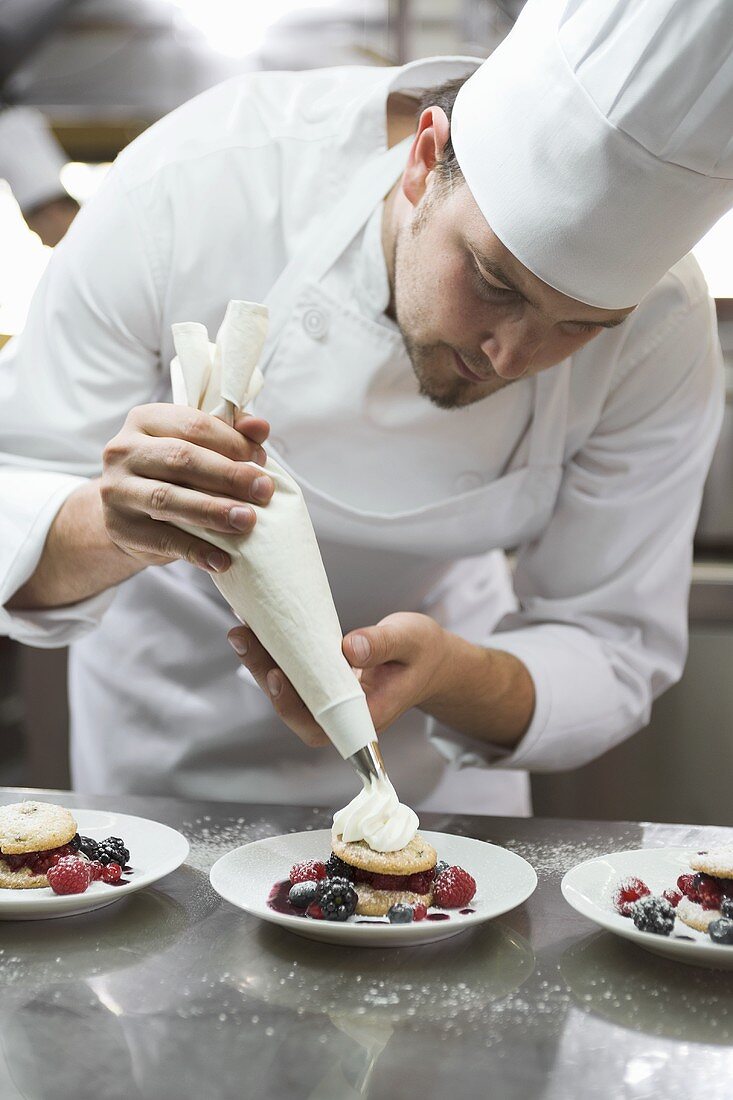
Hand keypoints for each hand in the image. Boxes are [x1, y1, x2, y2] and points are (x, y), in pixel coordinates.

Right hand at [101, 403, 273, 573]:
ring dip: (213, 511)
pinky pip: (162, 541)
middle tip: (264, 491)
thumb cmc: (171, 473)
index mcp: (145, 420)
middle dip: (229, 476)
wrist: (127, 513)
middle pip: (181, 459)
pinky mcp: (120, 528)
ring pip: (168, 498)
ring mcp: (118, 490)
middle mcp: (124, 450)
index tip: (262, 461)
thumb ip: (228, 433)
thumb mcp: (195, 447)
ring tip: (246, 521)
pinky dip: (196, 551)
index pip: (193, 425)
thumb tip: (260, 427)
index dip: (232, 442)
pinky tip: (222, 560)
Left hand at [227, 612, 449, 746]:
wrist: (428, 659)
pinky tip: (257, 629)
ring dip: (261, 662)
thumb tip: (350, 648)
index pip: (320, 725)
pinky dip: (273, 653)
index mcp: (366, 716)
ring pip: (288, 691)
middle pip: (294, 707)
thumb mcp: (410, 641)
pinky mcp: (322, 683)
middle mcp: (342, 715)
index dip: (293, 707)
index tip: (277, 676)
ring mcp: (330, 701)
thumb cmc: (423, 653)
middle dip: (264, 674)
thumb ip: (383, 644)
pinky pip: (293, 674)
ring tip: (242, 631)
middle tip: (244, 640)